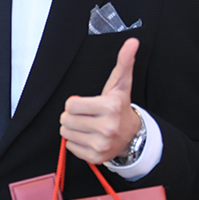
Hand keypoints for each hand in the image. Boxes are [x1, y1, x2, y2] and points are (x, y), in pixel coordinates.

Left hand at [60, 37, 139, 164]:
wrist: (131, 135)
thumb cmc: (120, 107)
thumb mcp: (121, 84)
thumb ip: (124, 61)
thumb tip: (132, 42)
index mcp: (110, 107)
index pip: (70, 104)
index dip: (74, 102)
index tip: (85, 103)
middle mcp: (107, 127)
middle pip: (65, 119)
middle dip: (71, 115)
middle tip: (86, 114)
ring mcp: (101, 144)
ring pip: (65, 133)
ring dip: (72, 128)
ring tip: (86, 125)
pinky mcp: (95, 157)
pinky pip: (70, 147)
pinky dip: (76, 141)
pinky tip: (88, 136)